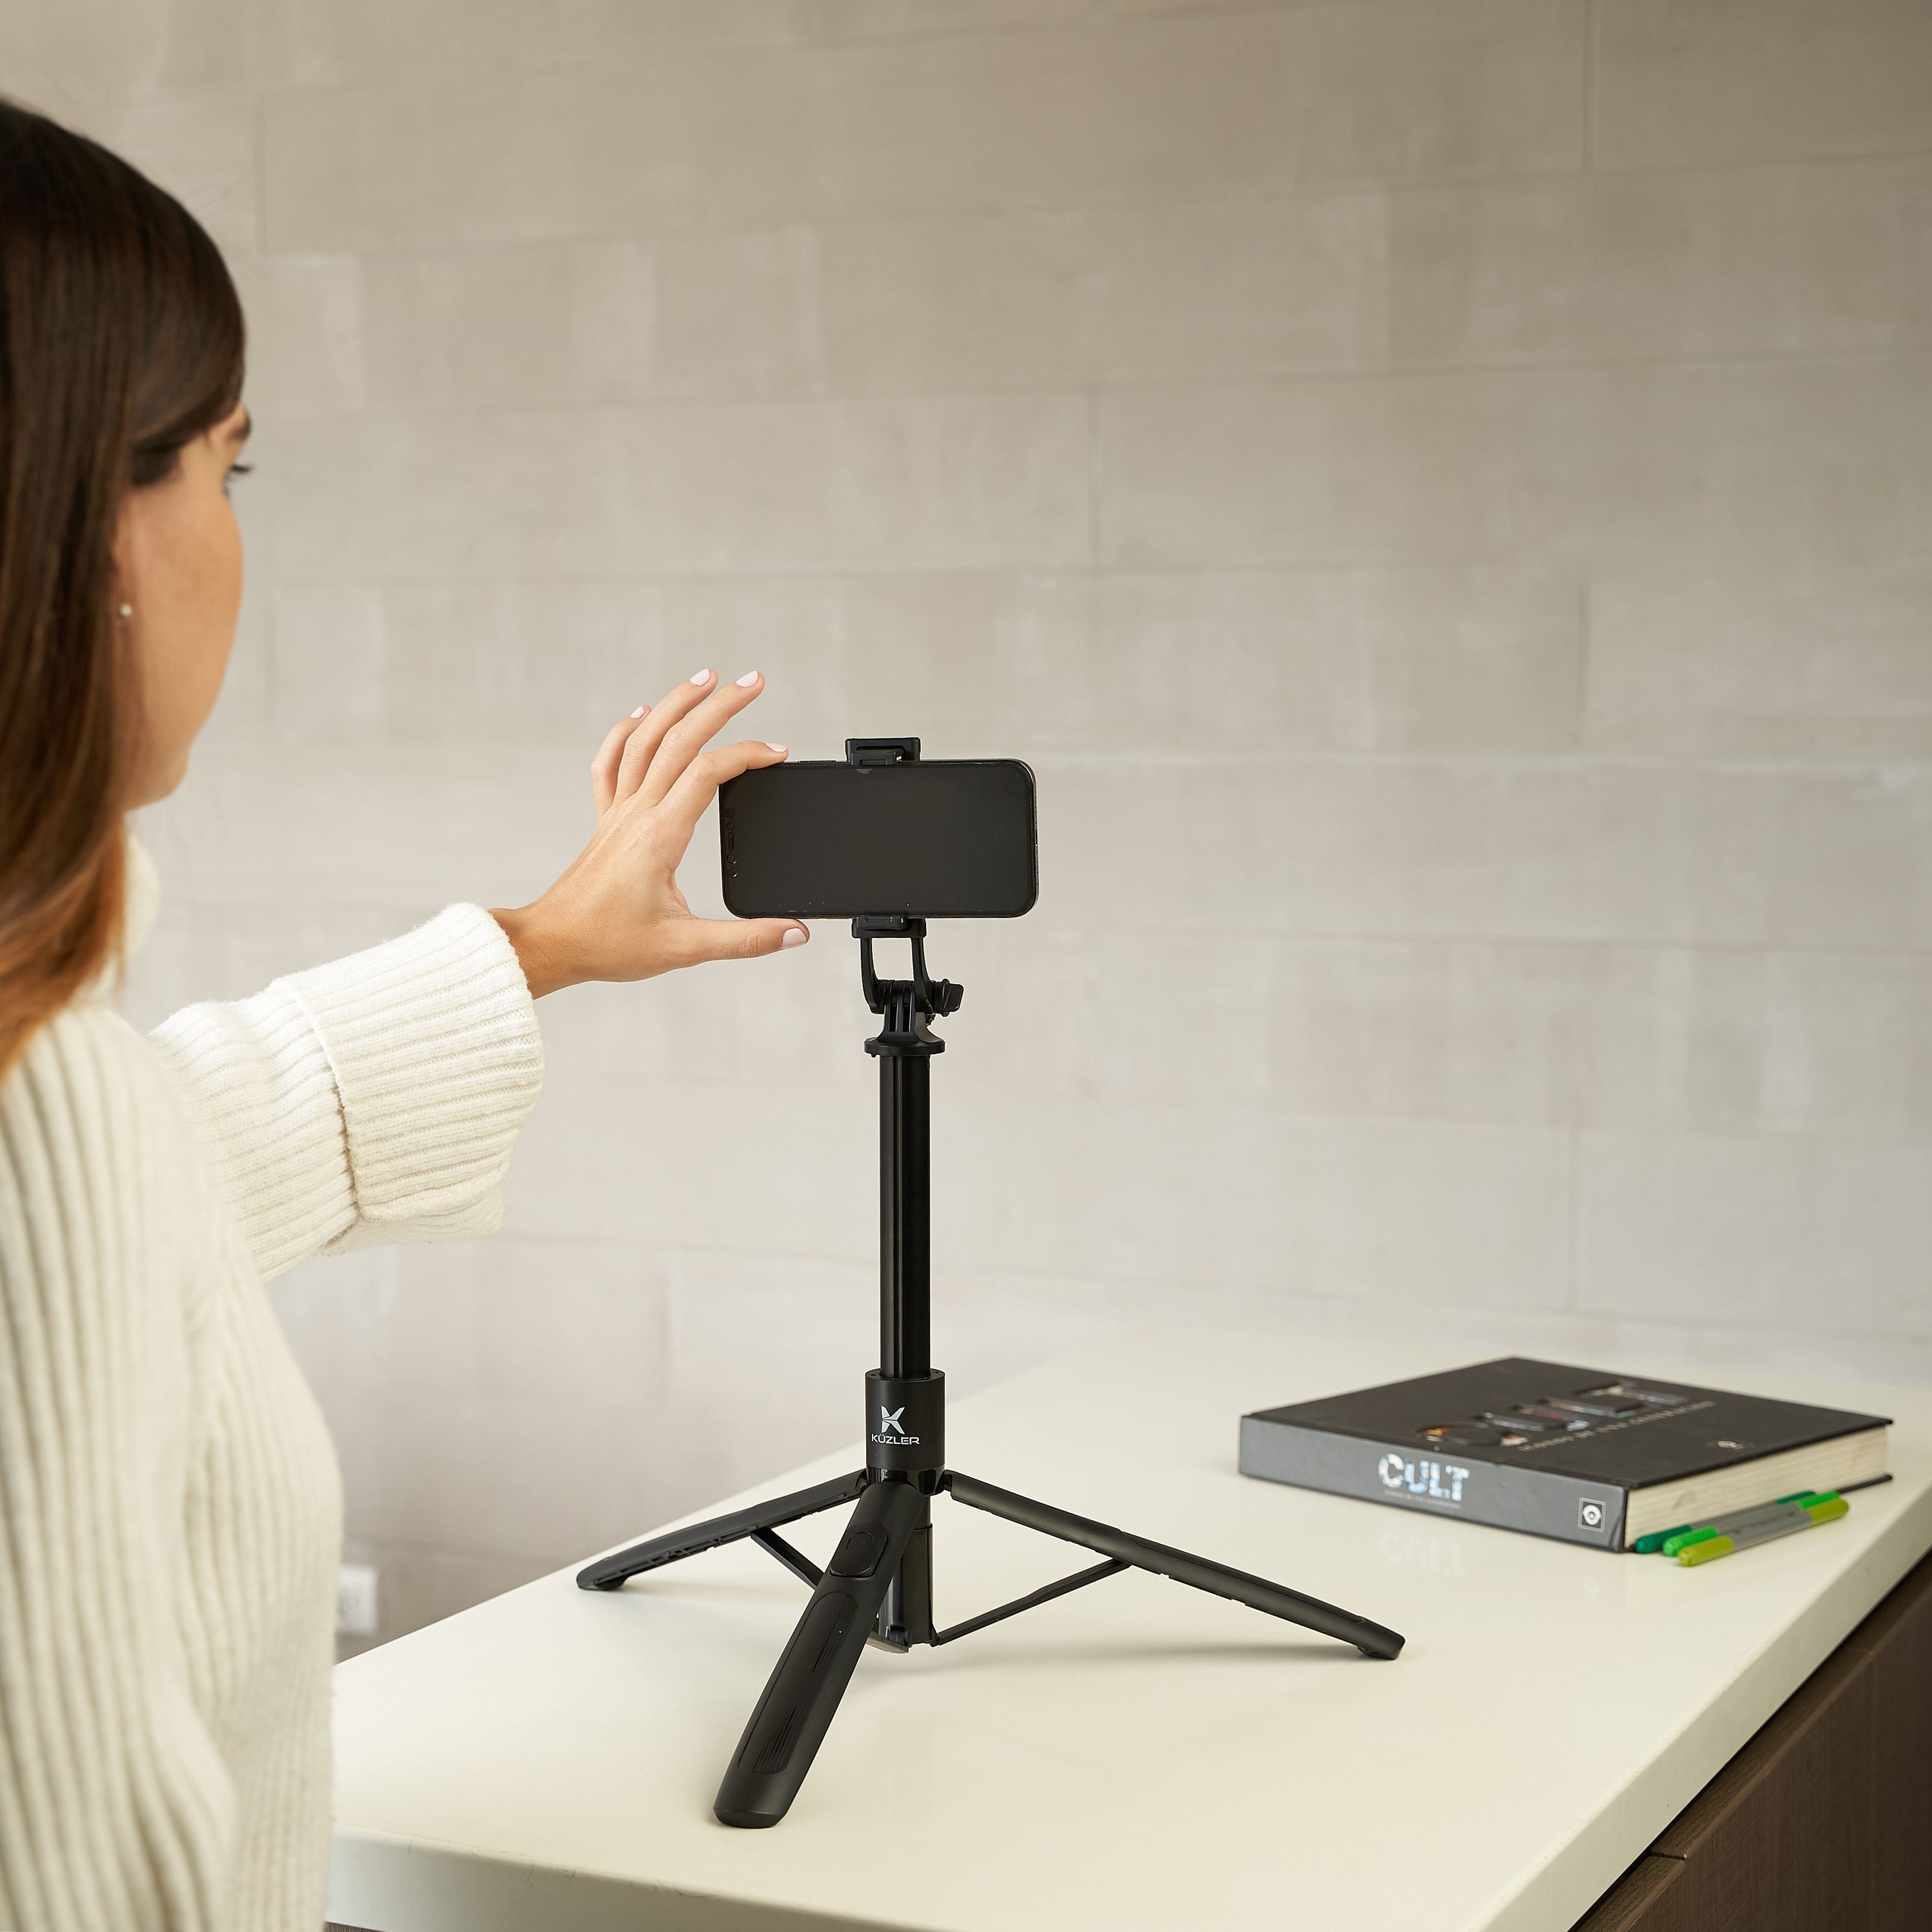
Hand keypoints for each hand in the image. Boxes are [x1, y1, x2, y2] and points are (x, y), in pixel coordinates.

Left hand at [491, 669, 806, 997]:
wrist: (551, 944)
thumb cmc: (607, 944)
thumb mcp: (685, 949)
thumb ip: (745, 941)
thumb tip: (794, 934)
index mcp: (660, 836)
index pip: (708, 773)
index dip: (748, 755)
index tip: (778, 755)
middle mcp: (637, 813)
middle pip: (679, 740)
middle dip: (719, 705)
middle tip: (752, 683)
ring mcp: (617, 813)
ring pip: (644, 740)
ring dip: (675, 704)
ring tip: (704, 680)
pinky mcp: (604, 821)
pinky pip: (611, 763)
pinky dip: (626, 732)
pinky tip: (640, 715)